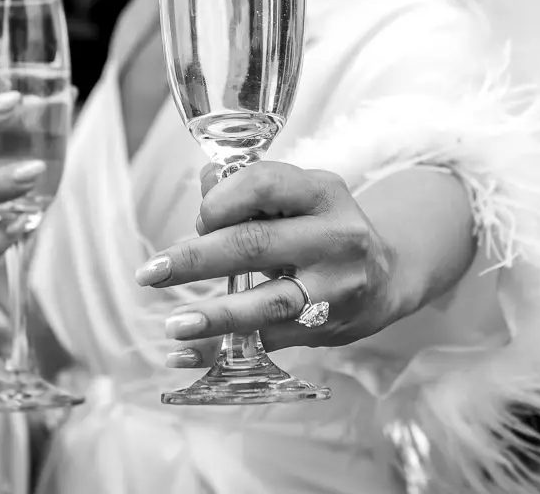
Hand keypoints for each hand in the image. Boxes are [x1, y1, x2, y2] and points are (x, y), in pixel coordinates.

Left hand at [134, 162, 396, 366]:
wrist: (388, 274)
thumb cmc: (324, 226)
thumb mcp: (301, 194)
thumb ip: (250, 189)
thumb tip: (204, 191)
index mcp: (324, 192)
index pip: (264, 185)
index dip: (220, 201)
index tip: (199, 218)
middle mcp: (335, 238)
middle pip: (256, 245)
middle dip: (197, 259)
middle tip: (151, 272)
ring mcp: (335, 287)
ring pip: (269, 302)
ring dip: (215, 315)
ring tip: (173, 324)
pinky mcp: (326, 326)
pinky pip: (268, 341)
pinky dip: (223, 350)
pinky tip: (185, 355)